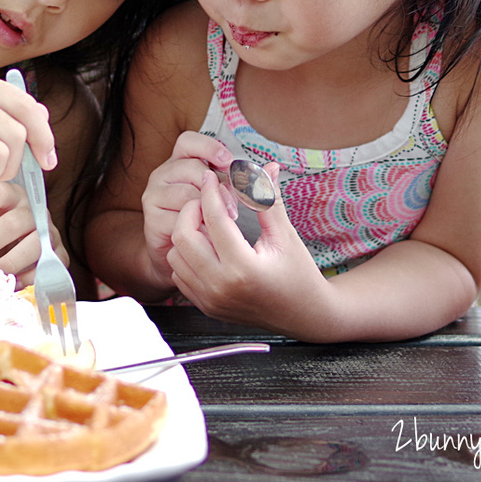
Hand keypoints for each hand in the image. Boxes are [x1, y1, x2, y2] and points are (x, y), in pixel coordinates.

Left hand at [0, 184, 66, 284]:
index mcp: (11, 195)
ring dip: (5, 263)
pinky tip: (9, 283)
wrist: (17, 246)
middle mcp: (33, 210)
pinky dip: (27, 277)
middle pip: (13, 224)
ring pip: (33, 246)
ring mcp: (49, 232)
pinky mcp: (59, 254)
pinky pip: (47, 266)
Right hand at [139, 132, 234, 286]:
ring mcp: (154, 196)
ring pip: (186, 194)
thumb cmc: (211, 225)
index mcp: (181, 162)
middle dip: (219, 187)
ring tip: (225, 227)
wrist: (187, 262)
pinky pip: (177, 219)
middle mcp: (164, 174)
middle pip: (192, 168)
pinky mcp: (152, 220)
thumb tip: (274, 166)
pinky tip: (208, 239)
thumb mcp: (229, 199)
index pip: (187, 141)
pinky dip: (196, 229)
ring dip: (209, 211)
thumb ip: (249, 183)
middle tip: (236, 208)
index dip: (208, 147)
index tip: (229, 162)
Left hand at [166, 164, 331, 331]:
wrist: (304, 316)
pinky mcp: (205, 306)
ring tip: (208, 223)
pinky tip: (206, 245)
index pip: (214, 219)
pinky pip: (179, 273)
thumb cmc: (299, 273)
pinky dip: (187, 255)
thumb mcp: (285, 235)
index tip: (211, 176)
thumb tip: (266, 165)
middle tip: (207, 201)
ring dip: (187, 233)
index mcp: (243, 268)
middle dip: (192, 211)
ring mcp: (210, 300)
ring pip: (176, 254)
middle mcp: (221, 287)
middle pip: (184, 236)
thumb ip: (268, 199)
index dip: (210, 191)